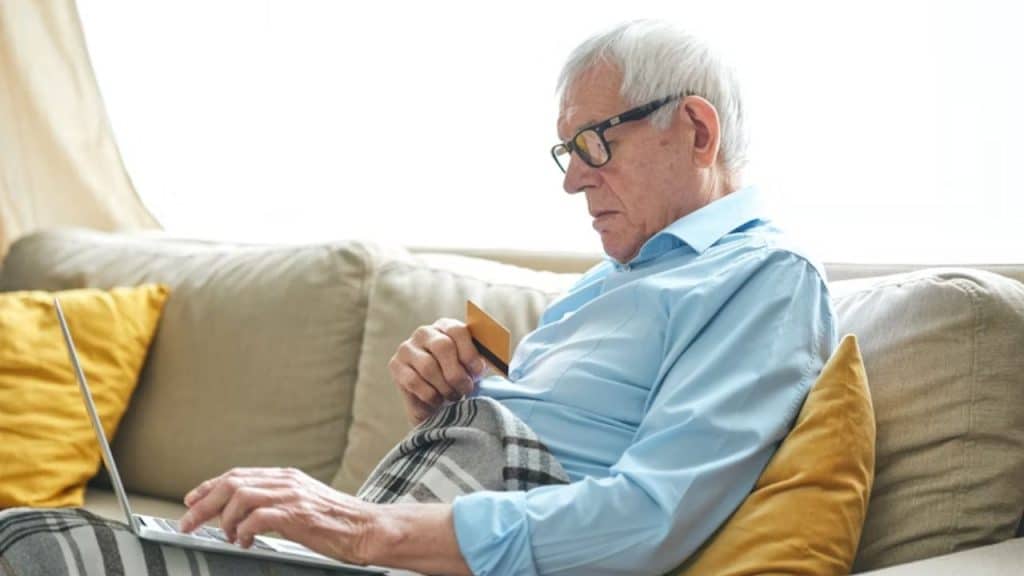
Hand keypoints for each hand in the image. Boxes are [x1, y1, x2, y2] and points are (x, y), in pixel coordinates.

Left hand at [178, 468, 377, 564]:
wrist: (366, 528)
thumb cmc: (338, 521)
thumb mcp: (303, 503)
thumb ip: (277, 502)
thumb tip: (245, 514)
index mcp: (286, 477)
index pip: (237, 474)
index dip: (209, 487)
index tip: (191, 501)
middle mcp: (286, 481)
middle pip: (231, 483)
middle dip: (203, 504)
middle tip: (188, 523)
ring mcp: (291, 496)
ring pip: (239, 497)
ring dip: (223, 519)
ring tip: (226, 536)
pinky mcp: (296, 515)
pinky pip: (256, 518)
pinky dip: (243, 530)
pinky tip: (244, 542)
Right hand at [389, 318, 484, 424]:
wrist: (434, 400)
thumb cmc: (458, 378)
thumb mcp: (472, 368)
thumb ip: (481, 360)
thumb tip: (496, 358)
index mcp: (446, 326)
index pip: (458, 331)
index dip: (470, 353)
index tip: (478, 373)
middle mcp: (424, 332)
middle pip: (443, 347)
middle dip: (457, 373)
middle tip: (466, 390)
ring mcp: (407, 348)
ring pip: (428, 367)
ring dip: (444, 387)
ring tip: (453, 396)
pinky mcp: (395, 365)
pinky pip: (414, 381)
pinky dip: (430, 395)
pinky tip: (437, 400)